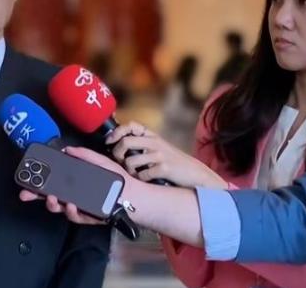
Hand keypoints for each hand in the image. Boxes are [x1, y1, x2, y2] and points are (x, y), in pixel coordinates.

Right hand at [18, 146, 136, 225]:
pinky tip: (72, 206)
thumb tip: (68, 148)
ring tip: (53, 198)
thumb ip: (84, 155)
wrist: (134, 196)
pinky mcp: (88, 217)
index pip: (52, 181)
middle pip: (49, 196)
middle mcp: (73, 195)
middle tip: (26, 193)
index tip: (27, 177)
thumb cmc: (117, 179)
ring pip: (59, 208)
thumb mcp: (100, 162)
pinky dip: (72, 211)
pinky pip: (76, 216)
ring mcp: (79, 207)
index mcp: (74, 182)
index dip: (38, 180)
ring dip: (52, 203)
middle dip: (35, 195)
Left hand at [107, 121, 226, 188]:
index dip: (116, 132)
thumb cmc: (173, 163)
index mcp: (152, 136)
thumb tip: (116, 145)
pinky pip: (143, 174)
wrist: (196, 174)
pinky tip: (146, 180)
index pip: (130, 125)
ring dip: (129, 171)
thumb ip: (142, 143)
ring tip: (135, 174)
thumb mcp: (159, 148)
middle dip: (117, 154)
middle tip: (119, 163)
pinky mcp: (165, 168)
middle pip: (125, 142)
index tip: (109, 142)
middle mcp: (155, 142)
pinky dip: (141, 179)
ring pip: (131, 161)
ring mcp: (160, 155)